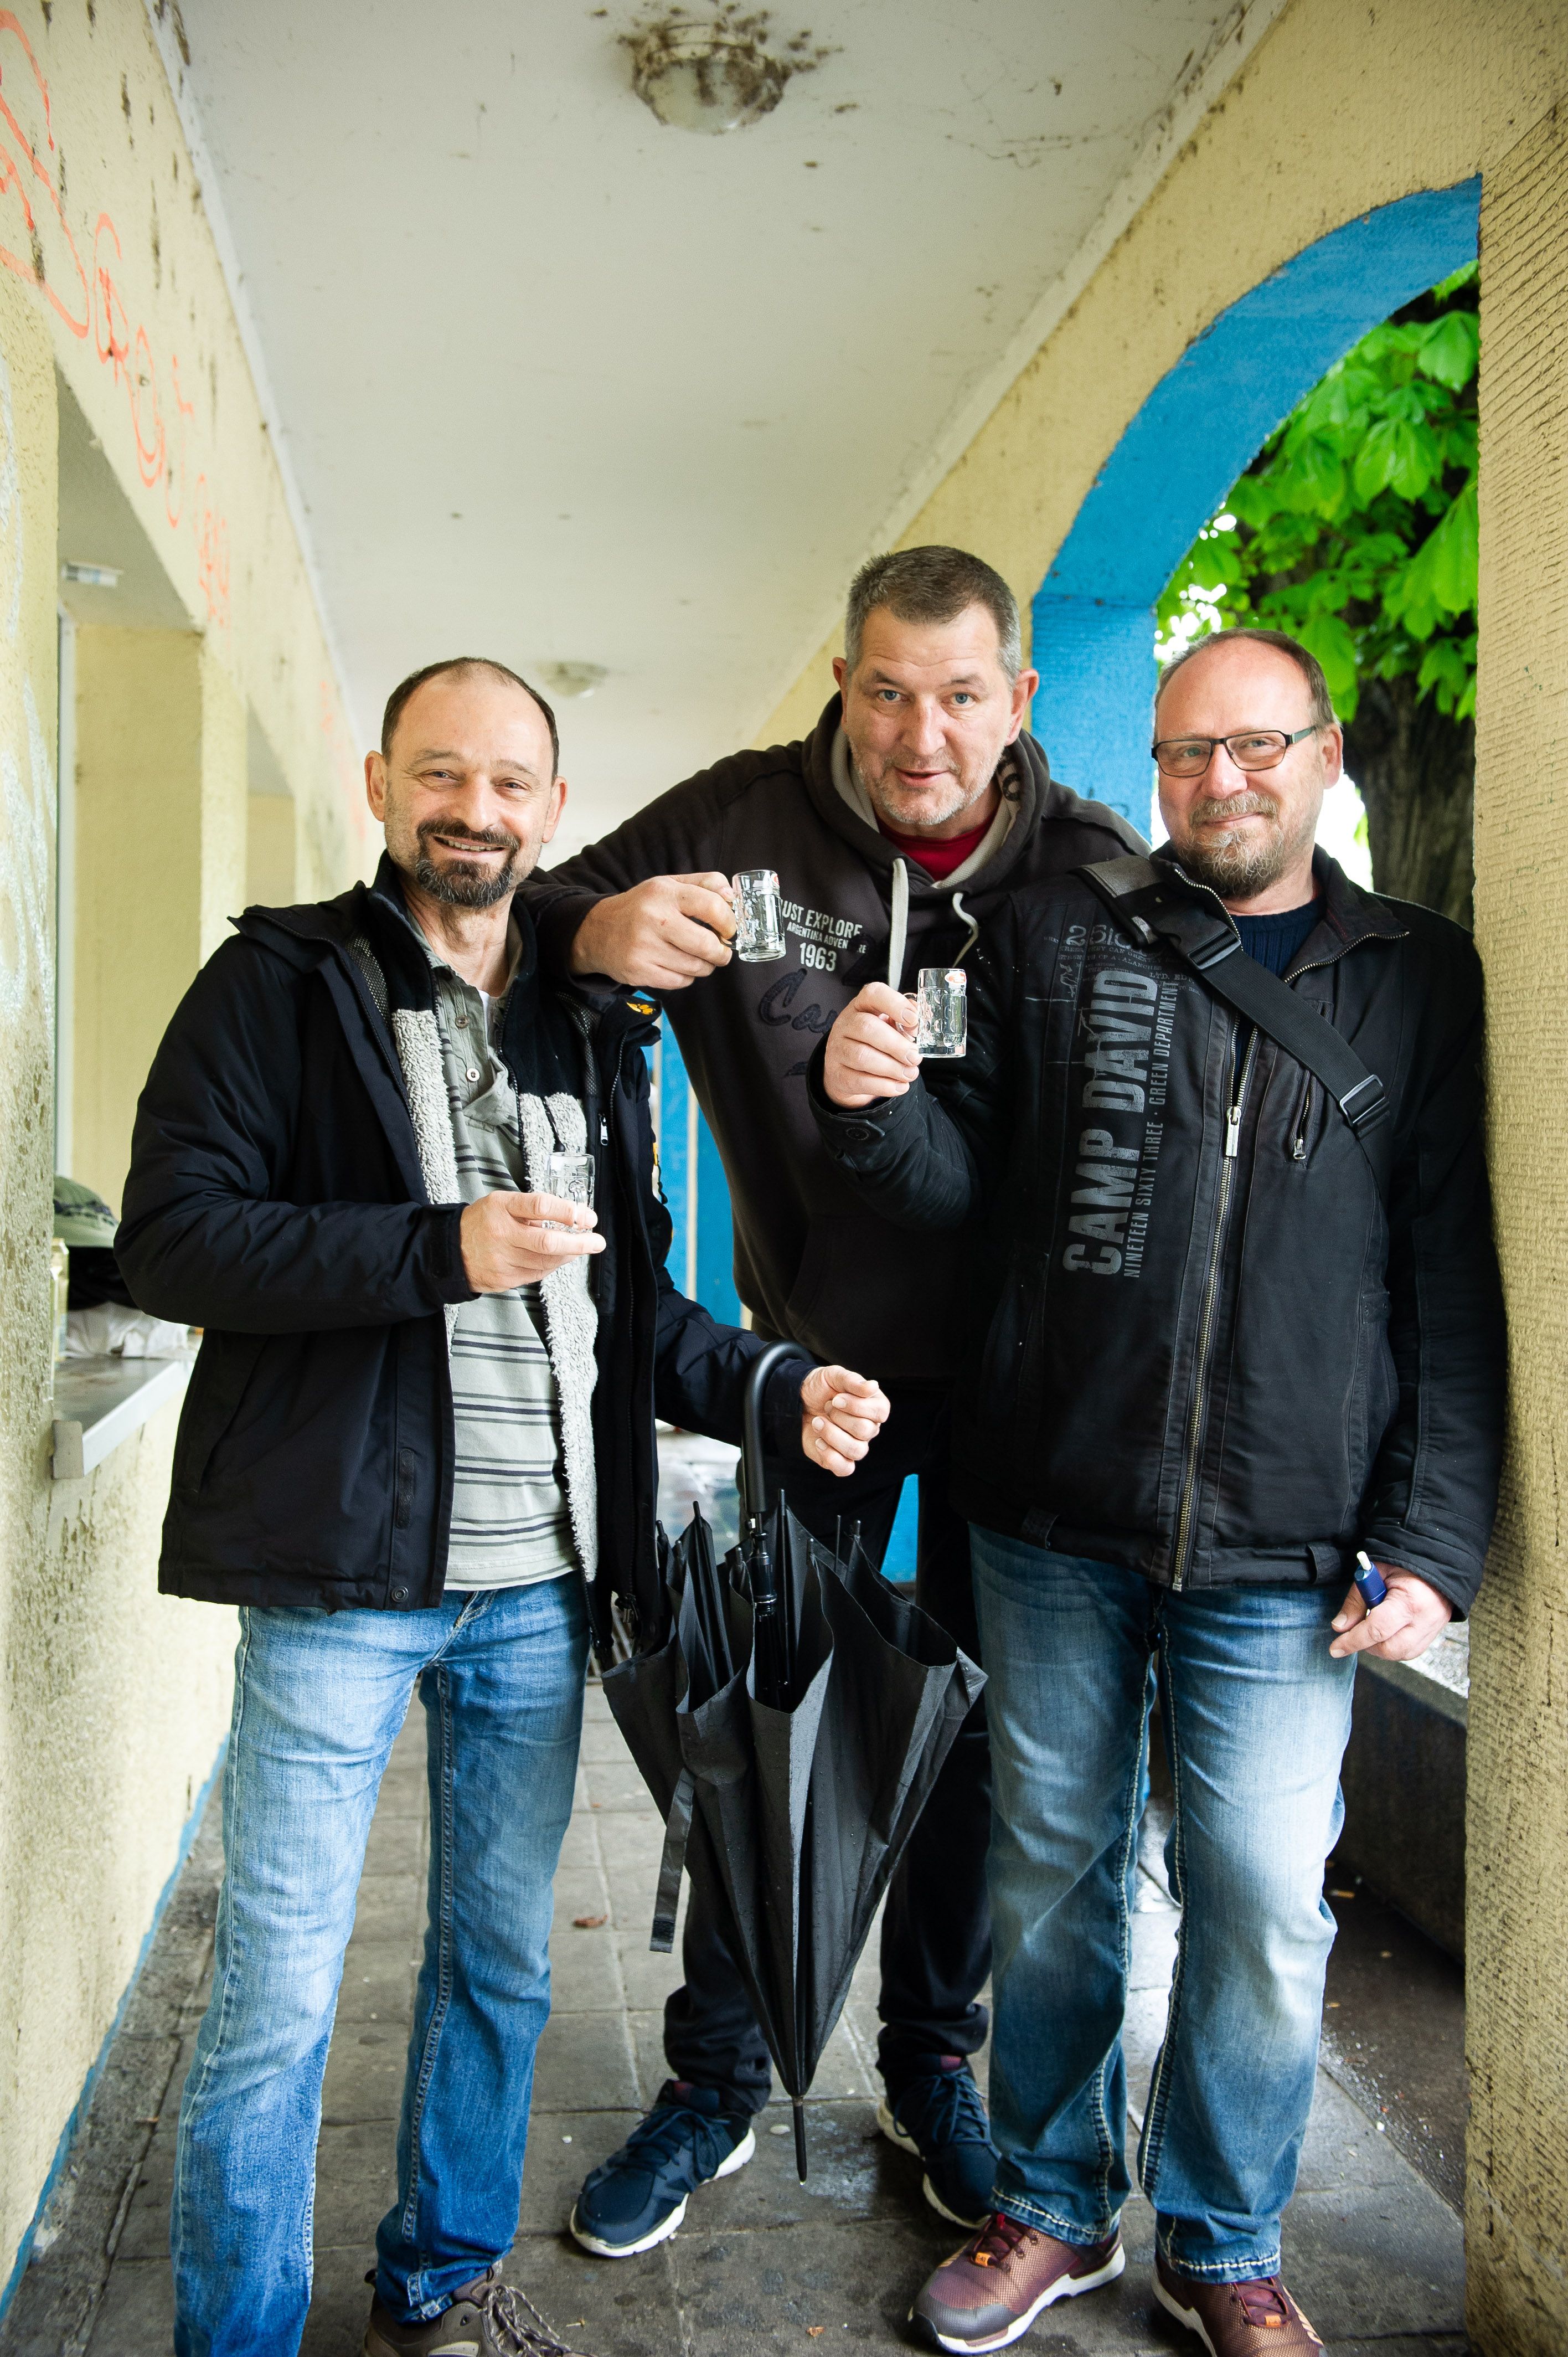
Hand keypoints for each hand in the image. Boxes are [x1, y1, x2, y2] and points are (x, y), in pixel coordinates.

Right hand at [460, 1192, 604, 1292]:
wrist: (450, 1250)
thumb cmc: (482, 1222)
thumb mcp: (501, 1203)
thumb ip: (532, 1209)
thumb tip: (572, 1217)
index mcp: (500, 1208)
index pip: (540, 1206)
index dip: (568, 1212)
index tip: (587, 1217)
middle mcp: (501, 1233)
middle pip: (547, 1242)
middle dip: (579, 1243)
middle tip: (597, 1241)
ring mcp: (501, 1259)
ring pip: (546, 1262)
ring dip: (569, 1255)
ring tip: (580, 1247)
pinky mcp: (503, 1278)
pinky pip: (537, 1273)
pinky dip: (552, 1266)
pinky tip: (559, 1258)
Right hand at [570, 874, 735, 989]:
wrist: (597, 931)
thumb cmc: (641, 907)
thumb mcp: (668, 885)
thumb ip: (704, 883)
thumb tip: (732, 897)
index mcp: (664, 892)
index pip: (711, 906)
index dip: (729, 922)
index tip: (729, 929)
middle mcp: (653, 919)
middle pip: (706, 944)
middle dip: (722, 953)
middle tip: (722, 952)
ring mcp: (644, 947)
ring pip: (695, 967)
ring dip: (706, 966)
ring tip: (701, 959)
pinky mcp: (639, 972)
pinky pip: (680, 981)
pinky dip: (687, 977)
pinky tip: (680, 967)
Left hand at [800, 1364, 890, 1475]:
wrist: (799, 1399)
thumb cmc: (822, 1387)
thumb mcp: (834, 1375)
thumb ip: (853, 1380)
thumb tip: (873, 1386)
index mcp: (874, 1407)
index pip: (880, 1412)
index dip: (857, 1406)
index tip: (836, 1398)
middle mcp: (869, 1428)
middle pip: (865, 1431)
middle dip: (840, 1417)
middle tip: (827, 1407)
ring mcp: (855, 1445)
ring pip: (856, 1451)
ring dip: (832, 1435)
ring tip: (817, 1422)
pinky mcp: (839, 1459)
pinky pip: (845, 1469)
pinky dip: (830, 1456)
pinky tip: (818, 1441)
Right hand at [823, 983, 920, 1107]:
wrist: (847, 1067)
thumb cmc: (874, 1041)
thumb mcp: (889, 1025)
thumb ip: (905, 1021)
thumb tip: (917, 1024)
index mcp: (862, 1005)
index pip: (874, 994)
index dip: (895, 1004)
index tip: (914, 1020)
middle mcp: (845, 1023)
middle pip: (867, 1028)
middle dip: (896, 1045)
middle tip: (915, 1057)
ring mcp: (837, 1049)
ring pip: (862, 1056)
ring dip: (892, 1068)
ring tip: (910, 1073)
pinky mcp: (837, 1074)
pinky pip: (859, 1081)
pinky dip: (884, 1086)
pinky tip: (900, 1086)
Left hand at [1329, 1566, 1453, 1660]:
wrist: (1435, 1564)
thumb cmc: (1404, 1565)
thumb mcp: (1375, 1573)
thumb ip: (1357, 1600)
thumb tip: (1341, 1626)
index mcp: (1409, 1600)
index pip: (1377, 1629)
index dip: (1352, 1641)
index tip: (1336, 1648)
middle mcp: (1424, 1620)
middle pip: (1390, 1649)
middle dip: (1366, 1645)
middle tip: (1357, 1629)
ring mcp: (1431, 1629)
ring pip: (1399, 1654)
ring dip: (1379, 1647)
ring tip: (1374, 1625)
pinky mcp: (1433, 1634)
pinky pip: (1409, 1651)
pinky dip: (1393, 1646)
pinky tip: (1387, 1630)